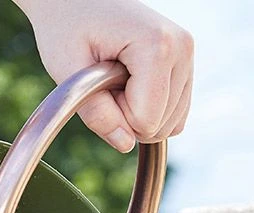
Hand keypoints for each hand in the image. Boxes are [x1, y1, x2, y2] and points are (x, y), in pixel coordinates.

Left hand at [16, 0, 192, 151]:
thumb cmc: (66, 26)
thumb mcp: (67, 71)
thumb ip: (96, 113)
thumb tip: (125, 145)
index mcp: (158, 45)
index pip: (145, 122)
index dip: (115, 115)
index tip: (98, 84)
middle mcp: (182, 48)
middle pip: (159, 126)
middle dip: (127, 116)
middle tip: (105, 80)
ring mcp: (187, 56)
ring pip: (169, 125)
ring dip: (137, 114)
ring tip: (116, 78)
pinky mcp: (185, 65)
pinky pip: (174, 116)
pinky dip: (150, 111)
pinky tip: (130, 84)